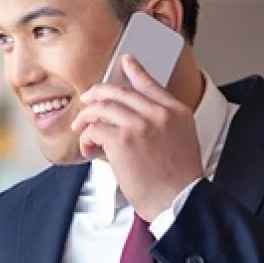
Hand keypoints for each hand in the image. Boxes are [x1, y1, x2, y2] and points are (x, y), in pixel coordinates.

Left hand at [71, 54, 203, 220]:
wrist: (180, 201)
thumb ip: (164, 122)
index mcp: (176, 112)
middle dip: (96, 94)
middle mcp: (158, 114)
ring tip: (81, 129)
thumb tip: (138, 117)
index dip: (134, 70)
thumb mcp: (183, 140)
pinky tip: (88, 148)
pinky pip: (94, 129)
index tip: (125, 61)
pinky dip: (86, 138)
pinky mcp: (122, 141)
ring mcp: (139, 125)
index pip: (151, 83)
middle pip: (119, 92)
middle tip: (86, 101)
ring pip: (101, 108)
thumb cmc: (179, 180)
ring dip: (86, 118)